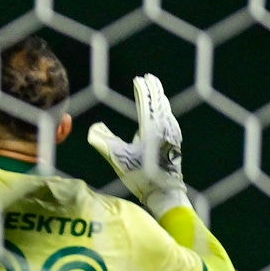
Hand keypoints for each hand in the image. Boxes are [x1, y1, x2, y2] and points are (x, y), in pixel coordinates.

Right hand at [87, 73, 186, 216]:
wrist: (165, 192)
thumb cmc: (140, 176)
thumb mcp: (118, 158)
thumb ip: (104, 140)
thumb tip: (94, 127)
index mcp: (151, 127)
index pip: (146, 102)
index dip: (142, 89)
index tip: (139, 79)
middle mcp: (164, 126)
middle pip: (159, 102)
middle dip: (154, 89)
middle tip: (149, 78)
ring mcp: (172, 133)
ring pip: (166, 109)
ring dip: (160, 98)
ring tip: (156, 91)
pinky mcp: (175, 141)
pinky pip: (170, 118)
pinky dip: (165, 109)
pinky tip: (164, 112)